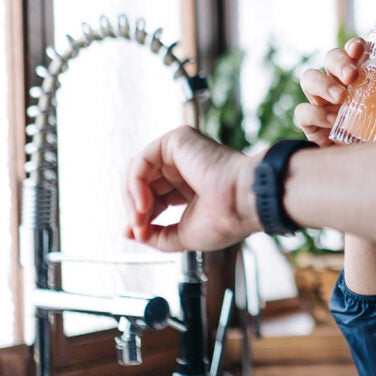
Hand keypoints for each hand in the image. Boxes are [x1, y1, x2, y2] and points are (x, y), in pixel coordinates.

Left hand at [124, 125, 260, 251]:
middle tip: (139, 230)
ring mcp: (181, 151)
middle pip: (143, 184)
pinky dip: (135, 184)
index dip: (142, 216)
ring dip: (132, 199)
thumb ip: (156, 235)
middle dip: (135, 209)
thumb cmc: (227, 219)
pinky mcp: (177, 140)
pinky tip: (144, 204)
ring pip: (137, 171)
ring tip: (141, 219)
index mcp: (189, 184)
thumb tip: (130, 233)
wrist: (244, 204)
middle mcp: (184, 165)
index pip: (153, 196)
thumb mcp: (182, 235)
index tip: (139, 234)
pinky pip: (142, 161)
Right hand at [294, 38, 366, 145]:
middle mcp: (342, 87)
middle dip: (338, 61)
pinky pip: (302, 112)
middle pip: (330, 59)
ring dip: (322, 82)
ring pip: (309, 78)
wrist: (370, 177)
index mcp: (365, 80)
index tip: (361, 48)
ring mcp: (323, 105)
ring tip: (340, 96)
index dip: (355, 46)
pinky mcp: (312, 127)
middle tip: (352, 76)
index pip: (355, 52)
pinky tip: (331, 121)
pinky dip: (314, 114)